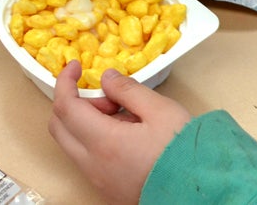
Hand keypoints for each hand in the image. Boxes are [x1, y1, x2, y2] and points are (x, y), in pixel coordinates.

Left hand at [49, 62, 191, 203]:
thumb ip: (128, 90)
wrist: (198, 190)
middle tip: (107, 96)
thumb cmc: (183, 151)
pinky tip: (127, 136)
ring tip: (125, 116)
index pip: (65, 106)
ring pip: (72, 144)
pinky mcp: (106, 188)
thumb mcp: (160, 110)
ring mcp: (97, 179)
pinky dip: (94, 139)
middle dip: (74, 103)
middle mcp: (92, 164)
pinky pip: (86, 159)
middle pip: (58, 127)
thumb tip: (106, 78)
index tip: (75, 66)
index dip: (65, 82)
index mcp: (103, 142)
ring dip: (86, 122)